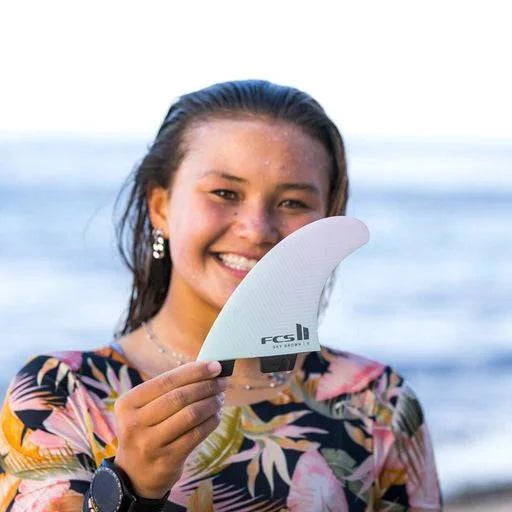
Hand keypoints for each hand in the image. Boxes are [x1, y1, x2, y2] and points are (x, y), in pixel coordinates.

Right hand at [113, 360, 225, 498]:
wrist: (135, 475)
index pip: (166, 381)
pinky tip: (216, 415)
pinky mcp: (167, 460)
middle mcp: (134, 423)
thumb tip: (206, 369)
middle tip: (222, 382)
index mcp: (127, 403)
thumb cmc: (147, 429)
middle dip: (206, 386)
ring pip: (190, 415)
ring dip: (211, 403)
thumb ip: (169, 389)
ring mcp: (150, 444)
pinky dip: (211, 421)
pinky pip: (196, 434)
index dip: (194, 371)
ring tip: (220, 398)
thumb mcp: (144, 409)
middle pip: (180, 397)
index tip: (215, 366)